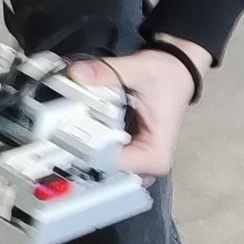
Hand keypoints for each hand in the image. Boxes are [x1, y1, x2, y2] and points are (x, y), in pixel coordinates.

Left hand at [68, 40, 211, 182]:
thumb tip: (79, 74)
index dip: (88, 153)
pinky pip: (107, 159)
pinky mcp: (132, 154)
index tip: (67, 139)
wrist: (178, 71)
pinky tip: (83, 133)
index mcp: (155, 154)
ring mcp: (141, 161)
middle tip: (64, 135)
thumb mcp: (138, 71)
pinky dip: (94, 147)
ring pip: (105, 169)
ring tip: (72, 132)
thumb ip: (107, 73)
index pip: (113, 166)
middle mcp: (150, 164)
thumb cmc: (168, 77)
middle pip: (107, 173)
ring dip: (87, 152)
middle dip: (84, 155)